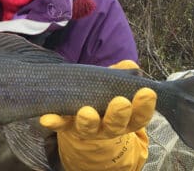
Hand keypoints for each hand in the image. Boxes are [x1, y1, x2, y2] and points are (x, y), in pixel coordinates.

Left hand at [39, 60, 156, 170]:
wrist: (83, 114)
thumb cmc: (105, 94)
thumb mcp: (115, 83)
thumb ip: (123, 74)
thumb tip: (130, 65)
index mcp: (126, 118)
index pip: (140, 115)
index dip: (145, 106)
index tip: (147, 92)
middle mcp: (108, 127)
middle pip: (116, 125)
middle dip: (118, 114)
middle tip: (120, 102)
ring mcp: (87, 129)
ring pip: (89, 128)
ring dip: (88, 120)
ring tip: (86, 112)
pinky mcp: (66, 126)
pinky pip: (60, 125)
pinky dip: (54, 122)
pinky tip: (46, 118)